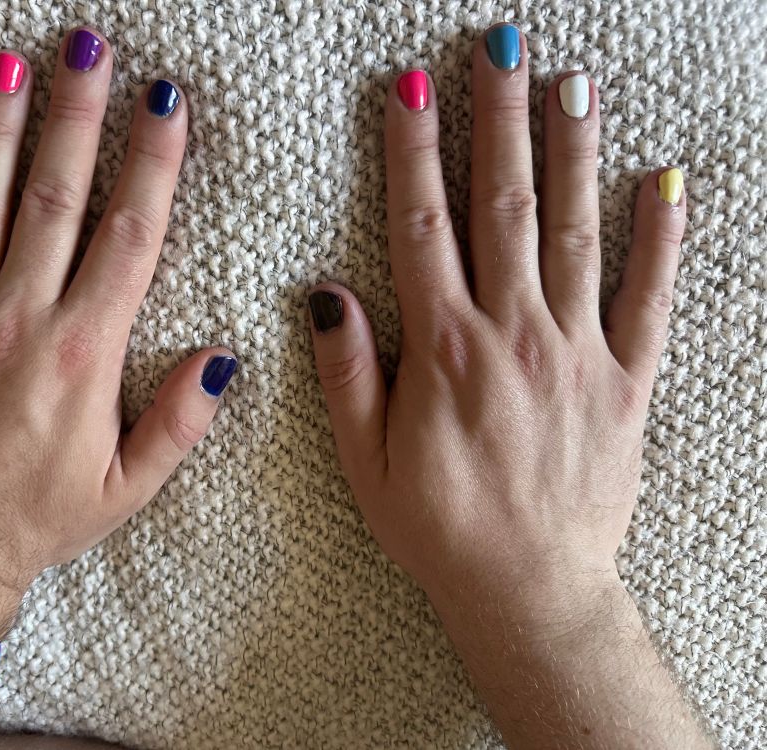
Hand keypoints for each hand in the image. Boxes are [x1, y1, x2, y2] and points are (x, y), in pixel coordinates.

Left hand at [0, 29, 235, 631]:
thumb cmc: (40, 523)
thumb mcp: (128, 488)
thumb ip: (179, 421)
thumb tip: (223, 357)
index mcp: (84, 355)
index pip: (129, 237)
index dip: (151, 164)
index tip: (163, 103)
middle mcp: (19, 324)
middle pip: (54, 200)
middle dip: (76, 116)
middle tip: (87, 47)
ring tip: (8, 65)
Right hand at [308, 27, 684, 615]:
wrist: (530, 590)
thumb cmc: (439, 528)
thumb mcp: (365, 462)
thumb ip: (347, 372)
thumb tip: (325, 293)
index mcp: (445, 349)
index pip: (422, 226)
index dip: (414, 151)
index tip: (412, 87)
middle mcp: (514, 334)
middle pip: (504, 205)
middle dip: (499, 118)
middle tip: (501, 46)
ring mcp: (577, 352)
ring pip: (574, 232)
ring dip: (573, 152)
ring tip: (572, 84)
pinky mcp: (626, 381)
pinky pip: (649, 298)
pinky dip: (660, 239)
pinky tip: (666, 182)